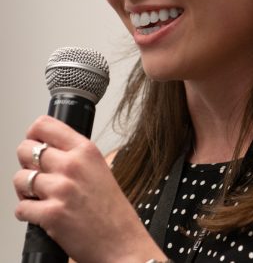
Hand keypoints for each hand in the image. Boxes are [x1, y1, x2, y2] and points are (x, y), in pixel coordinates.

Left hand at [13, 115, 165, 262]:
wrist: (121, 240)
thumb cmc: (111, 208)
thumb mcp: (99, 168)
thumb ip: (75, 156)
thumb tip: (47, 150)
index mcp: (86, 150)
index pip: (45, 125)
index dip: (33, 134)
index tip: (34, 141)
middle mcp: (73, 165)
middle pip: (25, 149)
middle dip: (25, 163)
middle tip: (37, 173)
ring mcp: (61, 188)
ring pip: (19, 179)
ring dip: (25, 189)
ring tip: (40, 196)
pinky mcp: (51, 213)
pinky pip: (20, 207)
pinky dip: (27, 212)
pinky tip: (42, 213)